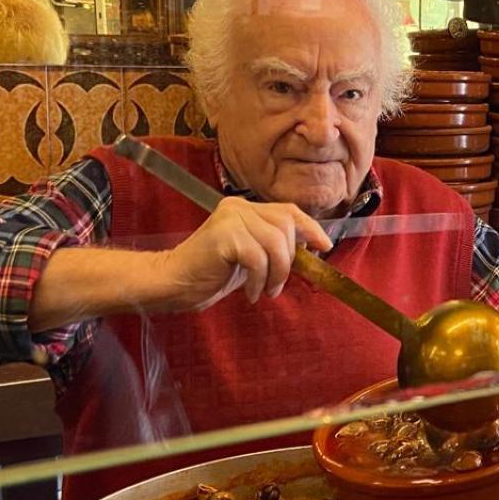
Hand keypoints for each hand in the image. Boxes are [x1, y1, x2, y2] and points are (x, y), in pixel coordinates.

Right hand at [156, 198, 332, 310]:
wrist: (174, 282)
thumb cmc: (212, 273)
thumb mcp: (251, 256)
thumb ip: (274, 246)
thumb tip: (308, 248)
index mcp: (245, 207)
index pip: (287, 211)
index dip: (310, 227)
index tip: (324, 247)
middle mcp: (239, 206)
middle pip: (285, 227)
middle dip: (289, 261)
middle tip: (277, 285)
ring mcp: (231, 218)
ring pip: (275, 243)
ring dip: (277, 273)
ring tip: (265, 290)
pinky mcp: (224, 235)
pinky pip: (258, 258)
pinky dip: (260, 280)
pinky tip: (251, 293)